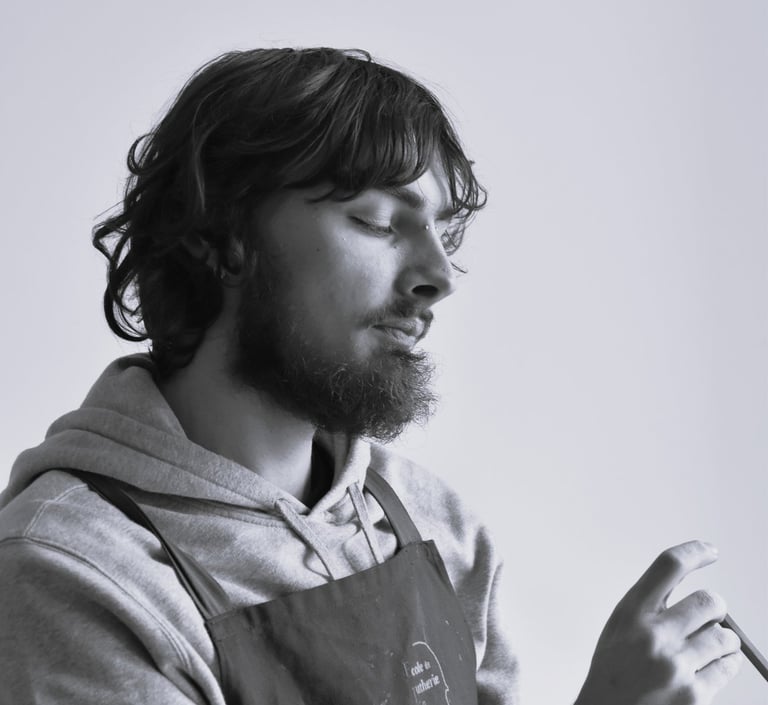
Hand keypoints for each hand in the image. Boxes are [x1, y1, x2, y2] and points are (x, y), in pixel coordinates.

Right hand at [575, 540, 742, 704]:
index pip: (669, 566)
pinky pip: (728, 668)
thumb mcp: (620, 628)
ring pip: (725, 637)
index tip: (710, 551)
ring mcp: (675, 666)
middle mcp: (654, 635)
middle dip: (716, 608)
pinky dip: (726, 664)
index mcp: (631, 612)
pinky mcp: (694, 695)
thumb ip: (650, 609)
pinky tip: (710, 667)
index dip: (694, 552)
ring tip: (709, 648)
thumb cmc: (613, 671)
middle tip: (713, 616)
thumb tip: (700, 601)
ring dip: (723, 640)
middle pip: (709, 601)